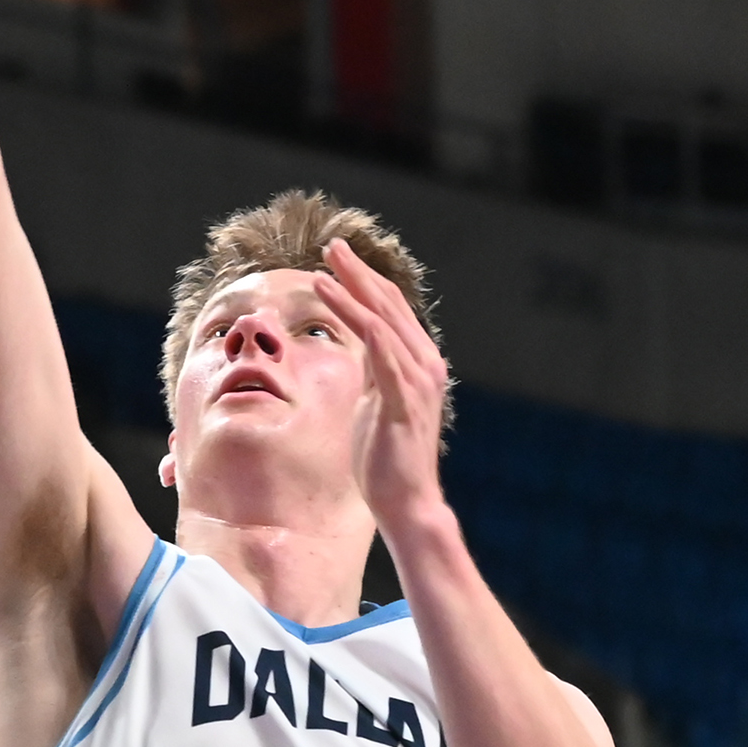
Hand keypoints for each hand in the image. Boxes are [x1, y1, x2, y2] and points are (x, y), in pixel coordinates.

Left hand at [312, 237, 451, 536]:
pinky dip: (351, 314)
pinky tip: (328, 294)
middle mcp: (424, 364)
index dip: (366, 281)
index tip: (339, 258)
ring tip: (323, 264)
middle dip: (358, 272)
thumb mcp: (376, 403)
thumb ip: (374, 374)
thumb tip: (359, 352)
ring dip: (351, 286)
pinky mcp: (401, 397)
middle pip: (388, 304)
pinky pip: (376, 346)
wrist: (406, 502)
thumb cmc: (386, 458)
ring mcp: (415, 379)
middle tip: (332, 244)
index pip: (391, 310)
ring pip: (381, 318)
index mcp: (418, 364)